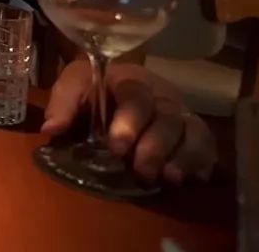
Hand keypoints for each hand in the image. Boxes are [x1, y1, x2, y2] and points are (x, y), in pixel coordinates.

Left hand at [43, 59, 216, 183]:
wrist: (116, 80)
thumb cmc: (93, 86)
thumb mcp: (73, 86)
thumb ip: (62, 104)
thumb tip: (51, 129)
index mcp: (130, 79)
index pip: (136, 96)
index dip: (129, 121)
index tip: (117, 147)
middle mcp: (161, 94)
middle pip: (168, 118)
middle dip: (156, 146)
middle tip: (142, 170)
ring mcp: (180, 111)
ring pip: (193, 131)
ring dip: (183, 156)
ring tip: (168, 178)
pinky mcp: (193, 129)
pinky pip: (207, 143)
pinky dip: (202, 160)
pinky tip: (193, 178)